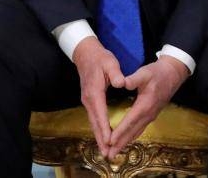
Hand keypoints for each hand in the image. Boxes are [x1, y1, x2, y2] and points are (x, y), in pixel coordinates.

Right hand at [72, 37, 125, 157]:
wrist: (85, 53)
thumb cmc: (99, 58)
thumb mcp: (109, 62)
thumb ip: (115, 73)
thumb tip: (122, 83)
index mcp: (95, 92)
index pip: (100, 113)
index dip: (105, 128)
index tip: (110, 141)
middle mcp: (88, 99)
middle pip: (94, 122)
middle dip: (101, 139)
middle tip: (107, 154)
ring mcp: (87, 101)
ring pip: (93, 122)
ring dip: (99, 137)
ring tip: (105, 151)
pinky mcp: (89, 101)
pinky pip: (93, 118)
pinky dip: (98, 130)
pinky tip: (103, 137)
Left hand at [106, 56, 188, 158]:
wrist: (172, 75)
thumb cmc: (157, 73)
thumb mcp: (145, 73)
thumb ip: (133, 79)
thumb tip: (123, 83)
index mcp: (145, 105)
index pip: (129, 121)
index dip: (119, 132)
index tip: (109, 141)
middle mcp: (148, 114)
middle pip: (132, 132)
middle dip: (120, 144)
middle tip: (109, 155)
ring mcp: (150, 116)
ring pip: (136, 133)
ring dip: (124, 143)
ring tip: (114, 153)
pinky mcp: (150, 115)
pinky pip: (139, 130)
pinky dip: (130, 137)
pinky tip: (124, 142)